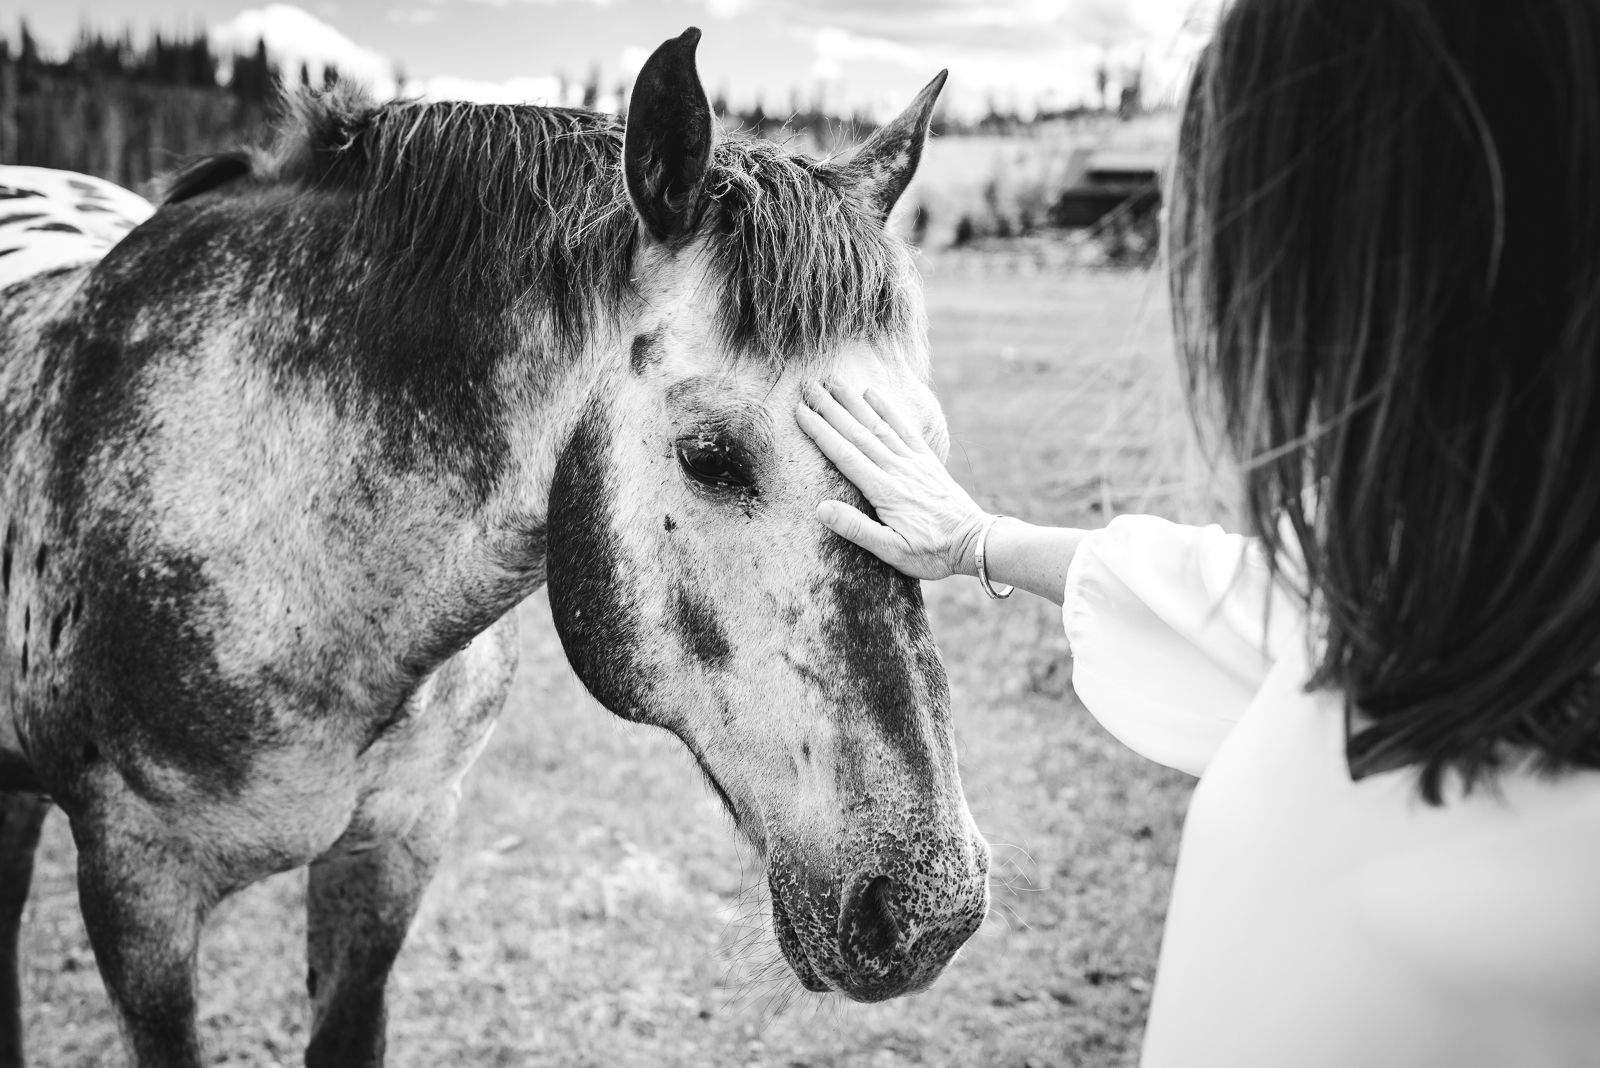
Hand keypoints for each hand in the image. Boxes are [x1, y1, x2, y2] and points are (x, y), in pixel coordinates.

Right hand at [795, 381, 988, 580]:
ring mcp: (913, 462)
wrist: (975, 543)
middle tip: (809, 386)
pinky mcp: (926, 461)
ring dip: (854, 402)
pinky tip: (872, 394)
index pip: (845, 455)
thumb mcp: (891, 551)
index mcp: (884, 491)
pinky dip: (887, 408)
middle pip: (857, 433)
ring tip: (834, 382)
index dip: (821, 431)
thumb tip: (821, 508)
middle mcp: (897, 470)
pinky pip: (904, 428)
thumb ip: (856, 529)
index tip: (801, 412)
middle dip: (831, 408)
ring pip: (878, 425)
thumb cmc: (931, 553)